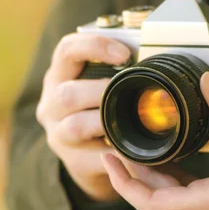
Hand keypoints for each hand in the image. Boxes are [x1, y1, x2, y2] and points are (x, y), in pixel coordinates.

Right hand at [36, 33, 129, 201]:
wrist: (91, 161)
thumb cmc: (101, 113)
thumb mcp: (98, 88)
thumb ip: (118, 72)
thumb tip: (156, 59)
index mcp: (59, 77)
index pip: (67, 50)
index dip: (94, 46)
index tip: (124, 55)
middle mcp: (52, 105)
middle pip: (66, 94)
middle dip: (102, 92)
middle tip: (131, 92)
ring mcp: (59, 136)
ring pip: (75, 127)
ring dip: (107, 122)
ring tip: (131, 121)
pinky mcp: (74, 163)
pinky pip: (95, 158)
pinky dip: (118, 153)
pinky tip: (135, 148)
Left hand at [102, 72, 208, 209]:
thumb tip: (206, 82)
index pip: (152, 204)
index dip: (124, 182)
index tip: (108, 157)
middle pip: (154, 200)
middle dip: (132, 174)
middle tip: (116, 144)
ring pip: (169, 201)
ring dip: (150, 178)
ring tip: (136, 148)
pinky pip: (186, 200)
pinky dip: (172, 181)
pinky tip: (167, 158)